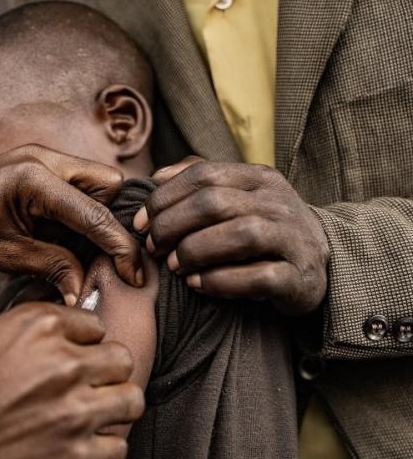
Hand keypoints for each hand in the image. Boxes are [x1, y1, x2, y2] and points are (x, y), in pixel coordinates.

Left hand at [0, 145, 143, 304]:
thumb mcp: (5, 255)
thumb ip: (53, 266)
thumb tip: (84, 289)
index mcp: (34, 176)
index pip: (95, 212)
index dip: (120, 247)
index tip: (135, 275)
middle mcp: (42, 157)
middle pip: (105, 184)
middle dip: (109, 221)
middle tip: (101, 258)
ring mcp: (38, 159)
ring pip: (91, 183)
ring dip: (90, 218)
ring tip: (73, 252)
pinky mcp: (32, 168)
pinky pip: (70, 187)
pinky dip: (73, 214)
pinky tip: (58, 239)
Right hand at [0, 303, 143, 458]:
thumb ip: (27, 342)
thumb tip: (56, 349)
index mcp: (36, 326)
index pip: (94, 325)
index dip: (83, 344)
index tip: (74, 358)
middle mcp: (62, 363)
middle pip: (120, 359)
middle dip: (105, 373)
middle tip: (86, 388)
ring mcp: (74, 411)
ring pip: (130, 400)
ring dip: (111, 408)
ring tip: (87, 418)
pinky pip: (117, 448)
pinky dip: (101, 450)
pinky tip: (75, 449)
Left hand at [134, 160, 329, 314]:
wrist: (318, 264)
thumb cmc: (262, 228)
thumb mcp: (237, 197)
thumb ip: (198, 181)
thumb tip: (156, 177)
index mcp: (259, 178)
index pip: (204, 174)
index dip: (163, 198)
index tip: (139, 222)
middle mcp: (279, 203)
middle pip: (215, 203)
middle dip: (172, 226)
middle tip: (153, 247)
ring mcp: (294, 239)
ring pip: (240, 235)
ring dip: (195, 251)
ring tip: (174, 266)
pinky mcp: (300, 278)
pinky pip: (259, 277)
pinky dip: (220, 281)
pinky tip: (197, 284)